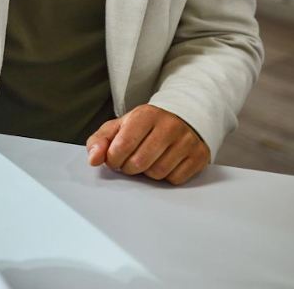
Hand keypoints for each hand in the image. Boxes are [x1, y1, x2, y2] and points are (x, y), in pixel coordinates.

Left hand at [85, 104, 209, 184]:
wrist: (182, 118)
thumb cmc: (145, 126)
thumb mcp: (119, 126)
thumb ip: (100, 141)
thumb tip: (94, 159)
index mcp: (146, 115)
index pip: (123, 146)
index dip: (113, 158)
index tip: (114, 158)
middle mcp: (169, 126)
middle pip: (139, 163)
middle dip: (129, 167)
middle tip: (130, 161)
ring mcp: (187, 141)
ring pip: (157, 173)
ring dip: (147, 172)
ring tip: (147, 160)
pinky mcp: (199, 156)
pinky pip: (175, 179)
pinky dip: (166, 176)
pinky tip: (165, 163)